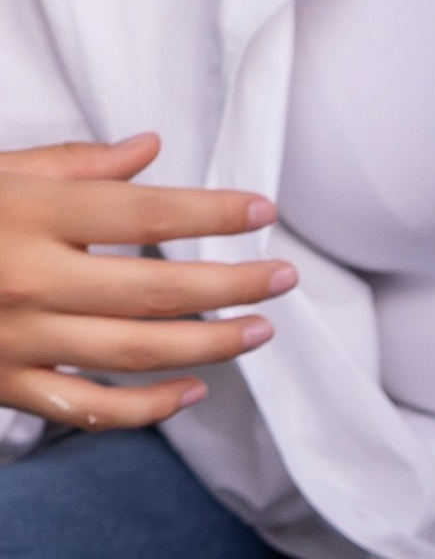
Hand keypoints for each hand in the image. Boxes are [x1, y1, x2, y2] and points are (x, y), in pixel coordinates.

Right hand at [0, 133, 295, 429]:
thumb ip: (72, 165)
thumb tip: (150, 150)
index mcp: (23, 214)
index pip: (142, 214)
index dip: (212, 213)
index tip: (262, 210)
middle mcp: (25, 278)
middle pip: (158, 290)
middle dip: (234, 284)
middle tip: (283, 277)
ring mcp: (15, 338)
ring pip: (137, 352)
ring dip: (211, 345)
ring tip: (258, 329)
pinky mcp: (2, 384)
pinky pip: (91, 408)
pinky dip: (149, 406)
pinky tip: (192, 391)